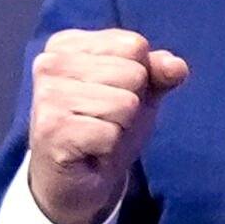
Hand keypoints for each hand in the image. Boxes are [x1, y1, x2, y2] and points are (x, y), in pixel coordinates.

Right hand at [28, 29, 188, 223]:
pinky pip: (111, 133)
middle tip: (105, 119)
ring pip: (125, 103)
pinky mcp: (52, 130)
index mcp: (68, 44)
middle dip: (130, 103)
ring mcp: (47, 96)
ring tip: (98, 133)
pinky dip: (109, 147)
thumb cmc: (106, 125)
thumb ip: (160, 71)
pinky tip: (89, 150)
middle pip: (132, 73)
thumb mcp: (140, 91)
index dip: (139, 76)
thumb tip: (176, 66)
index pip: (134, 45)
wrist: (78, 179)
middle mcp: (50, 63)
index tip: (113, 93)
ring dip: (120, 126)